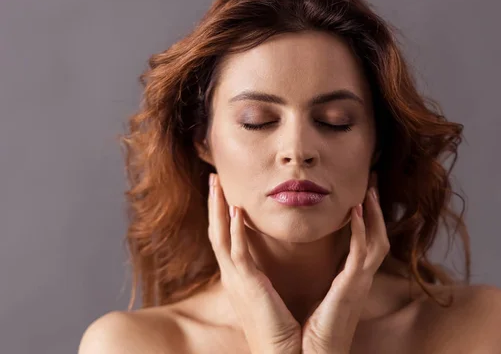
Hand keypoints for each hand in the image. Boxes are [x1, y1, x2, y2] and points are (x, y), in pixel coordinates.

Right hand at [207, 174, 301, 353]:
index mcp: (239, 277)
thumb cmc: (280, 328)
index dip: (222, 213)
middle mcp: (232, 276)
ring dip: (218, 208)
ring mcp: (236, 280)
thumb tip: (269, 263)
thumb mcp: (268, 295)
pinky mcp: (246, 285)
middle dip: (214, 204)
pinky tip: (237, 209)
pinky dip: (235, 229)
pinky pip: (236, 251)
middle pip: (217, 231)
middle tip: (213, 178)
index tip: (224, 192)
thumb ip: (264, 277)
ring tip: (216, 184)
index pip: (225, 238)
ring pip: (220, 235)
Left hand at [301, 179, 389, 353]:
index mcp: (350, 283)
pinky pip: (362, 254)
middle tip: (372, 184)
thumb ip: (314, 278)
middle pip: (379, 238)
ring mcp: (358, 285)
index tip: (361, 197)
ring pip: (377, 242)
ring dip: (375, 215)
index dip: (368, 221)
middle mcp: (359, 282)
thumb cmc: (302, 334)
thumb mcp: (311, 298)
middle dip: (377, 212)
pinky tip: (355, 211)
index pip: (365, 245)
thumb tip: (300, 260)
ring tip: (368, 190)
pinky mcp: (351, 289)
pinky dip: (362, 231)